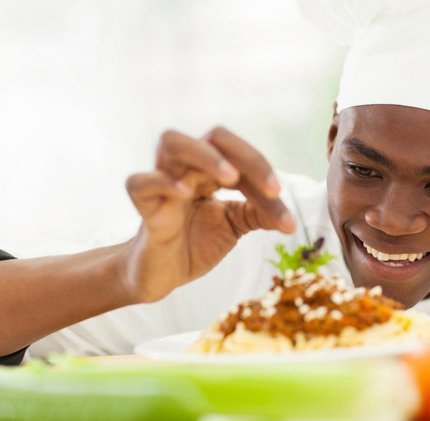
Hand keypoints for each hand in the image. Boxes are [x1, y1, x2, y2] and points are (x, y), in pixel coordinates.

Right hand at [120, 127, 294, 303]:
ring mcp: (163, 185)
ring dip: (206, 155)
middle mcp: (187, 169)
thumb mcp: (235, 226)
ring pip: (172, 142)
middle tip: (271, 188)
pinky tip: (185, 193)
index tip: (281, 196)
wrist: (161, 275)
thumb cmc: (196, 243)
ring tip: (231, 178)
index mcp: (210, 171)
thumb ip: (259, 214)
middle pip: (213, 137)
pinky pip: (140, 182)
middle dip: (247, 156)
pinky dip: (162, 182)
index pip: (239, 153)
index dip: (263, 170)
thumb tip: (290, 218)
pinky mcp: (143, 208)